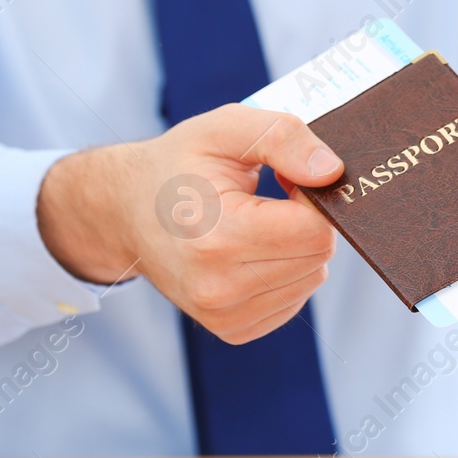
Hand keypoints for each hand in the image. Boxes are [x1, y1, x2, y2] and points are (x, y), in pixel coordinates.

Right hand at [37, 104, 342, 343]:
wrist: (125, 210)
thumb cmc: (179, 165)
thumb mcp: (227, 128)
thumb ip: (284, 139)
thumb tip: (332, 172)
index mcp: (217, 237)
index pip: (314, 231)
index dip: (312, 197)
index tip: (285, 178)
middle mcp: (218, 287)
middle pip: (317, 257)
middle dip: (307, 221)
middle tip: (269, 197)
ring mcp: (223, 315)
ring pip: (311, 280)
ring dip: (298, 248)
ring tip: (256, 221)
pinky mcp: (232, 329)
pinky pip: (293, 299)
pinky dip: (286, 272)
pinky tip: (253, 249)